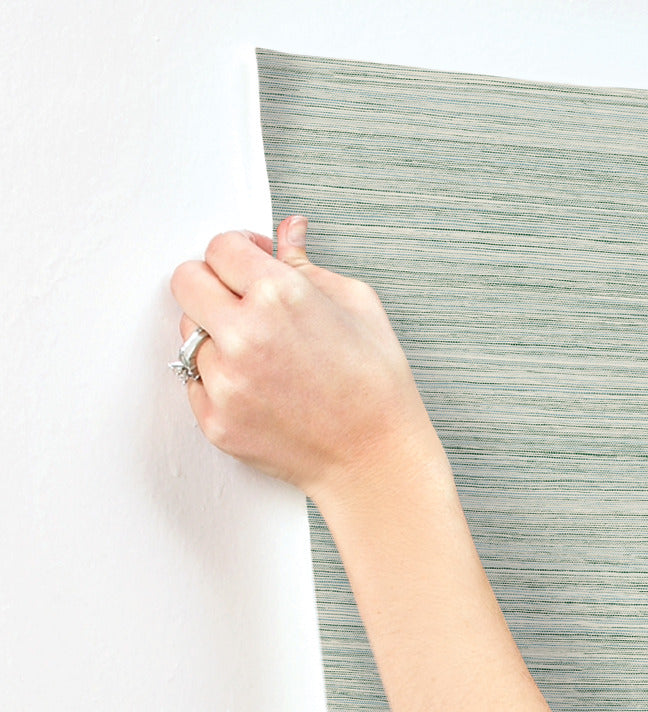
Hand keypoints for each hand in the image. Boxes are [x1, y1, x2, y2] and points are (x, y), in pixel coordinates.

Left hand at [169, 216, 439, 506]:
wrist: (376, 459)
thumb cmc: (377, 387)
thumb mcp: (358, 306)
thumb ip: (308, 265)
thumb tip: (287, 232)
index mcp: (280, 295)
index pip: (220, 247)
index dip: (238, 252)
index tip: (250, 264)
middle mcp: (244, 335)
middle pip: (186, 281)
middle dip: (213, 284)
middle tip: (242, 301)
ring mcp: (225, 381)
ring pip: (189, 334)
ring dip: (216, 337)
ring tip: (262, 356)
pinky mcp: (216, 420)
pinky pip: (195, 382)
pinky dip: (220, 380)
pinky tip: (260, 388)